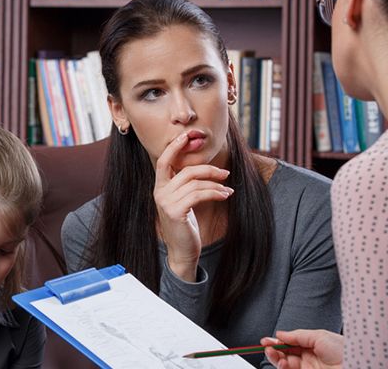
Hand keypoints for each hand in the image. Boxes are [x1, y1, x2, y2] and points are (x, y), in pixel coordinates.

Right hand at [153, 133, 232, 281]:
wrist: (182, 251)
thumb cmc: (185, 225)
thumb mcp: (183, 201)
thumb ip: (186, 184)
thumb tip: (201, 167)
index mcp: (160, 187)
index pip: (164, 161)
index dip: (175, 147)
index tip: (187, 135)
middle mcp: (159, 192)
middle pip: (186, 170)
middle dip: (208, 170)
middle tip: (225, 173)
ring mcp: (165, 202)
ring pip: (195, 183)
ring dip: (216, 185)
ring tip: (228, 190)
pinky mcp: (175, 212)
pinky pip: (198, 195)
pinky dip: (215, 193)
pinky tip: (225, 195)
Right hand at [262, 330, 343, 368]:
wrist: (353, 364)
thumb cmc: (342, 349)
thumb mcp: (319, 336)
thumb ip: (297, 335)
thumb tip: (280, 334)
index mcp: (312, 344)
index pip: (290, 343)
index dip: (277, 341)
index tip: (266, 340)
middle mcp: (308, 356)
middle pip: (285, 354)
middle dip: (274, 350)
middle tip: (266, 347)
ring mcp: (307, 367)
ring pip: (285, 364)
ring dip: (276, 359)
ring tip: (272, 354)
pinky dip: (282, 367)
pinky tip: (282, 363)